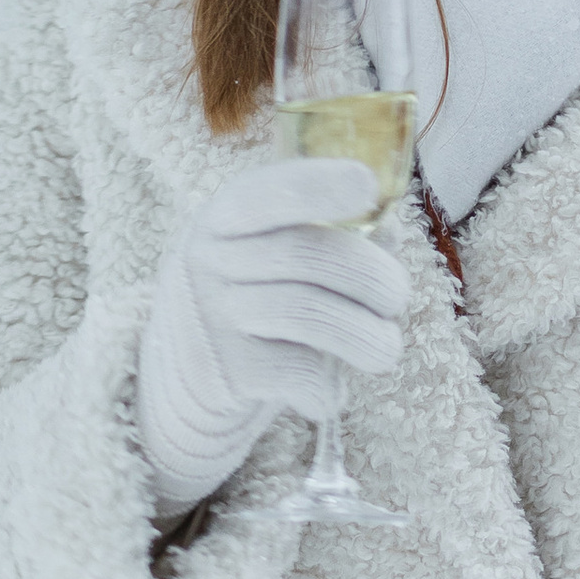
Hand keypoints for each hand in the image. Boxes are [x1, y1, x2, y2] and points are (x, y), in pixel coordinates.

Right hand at [132, 153, 406, 515]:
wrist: (182, 386)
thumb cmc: (250, 305)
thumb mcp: (267, 257)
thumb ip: (324, 237)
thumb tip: (391, 232)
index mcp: (225, 219)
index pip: (268, 192)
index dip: (319, 185)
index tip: (367, 185)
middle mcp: (208, 260)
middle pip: (307, 254)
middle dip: (372, 276)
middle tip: (396, 298)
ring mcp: (210, 317)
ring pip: (310, 314)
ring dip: (367, 336)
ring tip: (385, 350)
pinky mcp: (222, 372)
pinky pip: (299, 371)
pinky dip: (328, 388)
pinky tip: (329, 393)